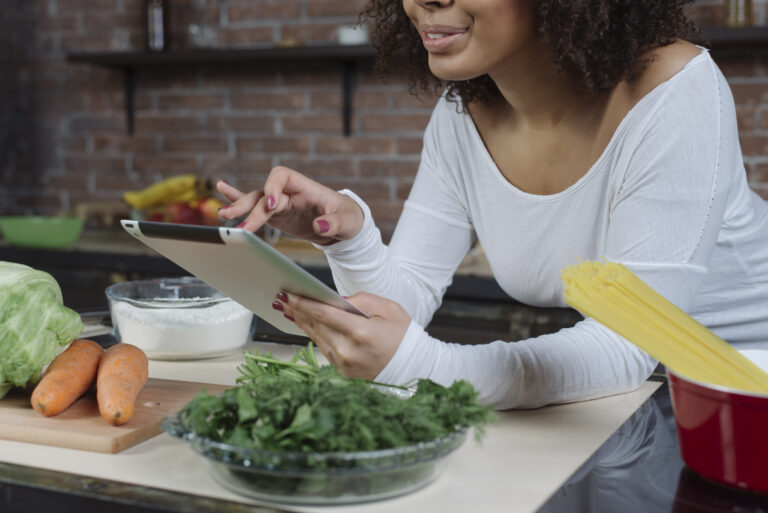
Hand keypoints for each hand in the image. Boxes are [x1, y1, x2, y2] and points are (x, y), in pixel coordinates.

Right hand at [217, 166, 363, 244]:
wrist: (345, 225)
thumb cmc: (348, 217)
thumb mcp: (347, 221)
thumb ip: (334, 223)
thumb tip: (320, 226)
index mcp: (306, 187)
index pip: (282, 176)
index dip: (273, 188)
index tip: (272, 205)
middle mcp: (290, 192)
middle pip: (264, 193)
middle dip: (250, 205)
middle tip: (238, 220)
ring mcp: (281, 203)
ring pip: (256, 202)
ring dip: (240, 208)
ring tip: (224, 216)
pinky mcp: (277, 215)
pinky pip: (256, 208)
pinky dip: (239, 201)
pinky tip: (222, 197)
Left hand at [273, 291, 409, 379]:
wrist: (414, 367)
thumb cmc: (403, 335)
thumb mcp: (388, 308)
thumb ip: (360, 300)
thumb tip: (335, 300)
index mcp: (360, 332)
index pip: (324, 314)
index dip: (302, 303)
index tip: (287, 294)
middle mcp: (348, 351)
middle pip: (316, 326)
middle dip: (297, 311)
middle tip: (281, 298)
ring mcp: (344, 364)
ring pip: (317, 337)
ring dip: (302, 323)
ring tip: (288, 309)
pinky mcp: (343, 371)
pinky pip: (325, 348)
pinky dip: (315, 335)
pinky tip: (307, 325)